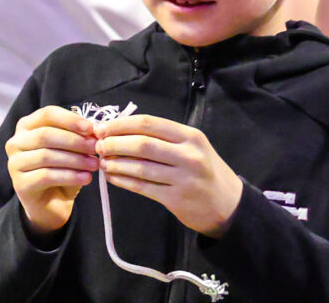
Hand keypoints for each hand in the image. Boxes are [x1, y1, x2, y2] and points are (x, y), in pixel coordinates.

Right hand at [4, 105, 99, 234]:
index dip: (70, 119)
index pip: (47, 114)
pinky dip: (70, 176)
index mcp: (26, 127)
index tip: (91, 128)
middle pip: (45, 134)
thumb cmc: (60, 172)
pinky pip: (46, 176)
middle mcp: (16, 142)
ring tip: (94, 165)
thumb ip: (77, 139)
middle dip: (74, 141)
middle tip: (96, 149)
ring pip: (46, 155)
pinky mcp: (20, 183)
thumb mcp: (69, 151)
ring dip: (75, 160)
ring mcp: (14, 163)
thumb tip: (94, 130)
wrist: (50, 205)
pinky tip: (86, 178)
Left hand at [96, 113, 243, 235]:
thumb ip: (161, 137)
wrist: (230, 206)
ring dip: (115, 163)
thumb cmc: (204, 170)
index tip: (101, 128)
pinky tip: (113, 177)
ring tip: (102, 162)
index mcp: (190, 136)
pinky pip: (143, 187)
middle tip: (98, 146)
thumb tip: (118, 129)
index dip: (120, 124)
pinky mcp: (177, 199)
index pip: (148, 123)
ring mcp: (184, 178)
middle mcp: (189, 155)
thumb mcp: (191, 147)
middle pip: (142, 144)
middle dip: (114, 143)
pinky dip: (123, 181)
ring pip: (140, 166)